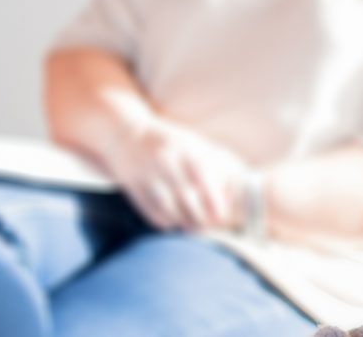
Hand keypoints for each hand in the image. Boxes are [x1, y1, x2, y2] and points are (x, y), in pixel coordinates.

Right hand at [106, 116, 250, 232]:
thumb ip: (215, 162)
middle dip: (201, 217)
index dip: (213, 200)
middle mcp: (166, 162)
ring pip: (169, 209)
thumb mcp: (195, 144)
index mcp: (186, 149)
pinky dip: (166, 222)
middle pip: (186, 198)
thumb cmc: (172, 142)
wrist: (126, 136)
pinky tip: (175, 221)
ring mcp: (147, 175)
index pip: (202, 178)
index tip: (221, 216)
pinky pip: (152, 213)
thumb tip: (236, 185)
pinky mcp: (133, 189)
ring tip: (194, 227)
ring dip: (184, 223)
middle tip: (210, 226)